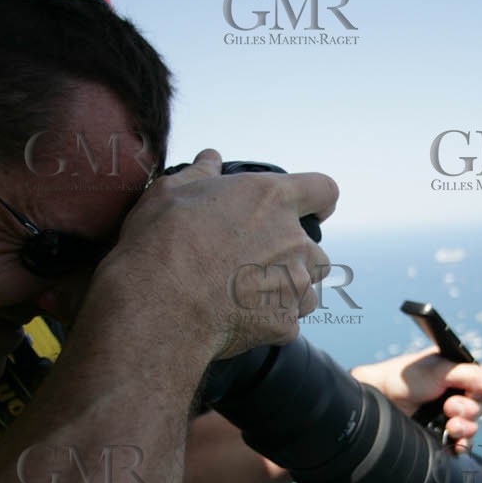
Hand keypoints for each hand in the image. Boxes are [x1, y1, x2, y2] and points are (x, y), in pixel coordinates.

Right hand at [105, 148, 338, 358]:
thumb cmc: (161, 244)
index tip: (314, 210)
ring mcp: (293, 286)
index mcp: (272, 200)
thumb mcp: (171, 192)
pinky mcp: (284, 323)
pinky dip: (267, 322)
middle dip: (294, 258)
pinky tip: (235, 319)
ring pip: (306, 290)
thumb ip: (201, 173)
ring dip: (284, 292)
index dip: (320, 200)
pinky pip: (285, 323)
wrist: (158, 306)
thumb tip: (211, 159)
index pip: (324, 190)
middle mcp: (293, 242)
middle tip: (255, 264)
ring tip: (244, 296)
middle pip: (316, 251)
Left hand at [351, 350, 481, 453]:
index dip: (481, 390)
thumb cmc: (405, 378)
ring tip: (450, 425)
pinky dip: (461, 445)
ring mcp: (450, 415)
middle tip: (449, 406)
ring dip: (465, 427)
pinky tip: (455, 445)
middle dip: (468, 409)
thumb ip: (469, 375)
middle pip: (481, 407)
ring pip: (473, 426)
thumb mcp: (439, 370)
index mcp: (460, 374)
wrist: (380, 398)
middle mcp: (458, 393)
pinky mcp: (442, 434)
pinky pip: (462, 444)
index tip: (470, 392)